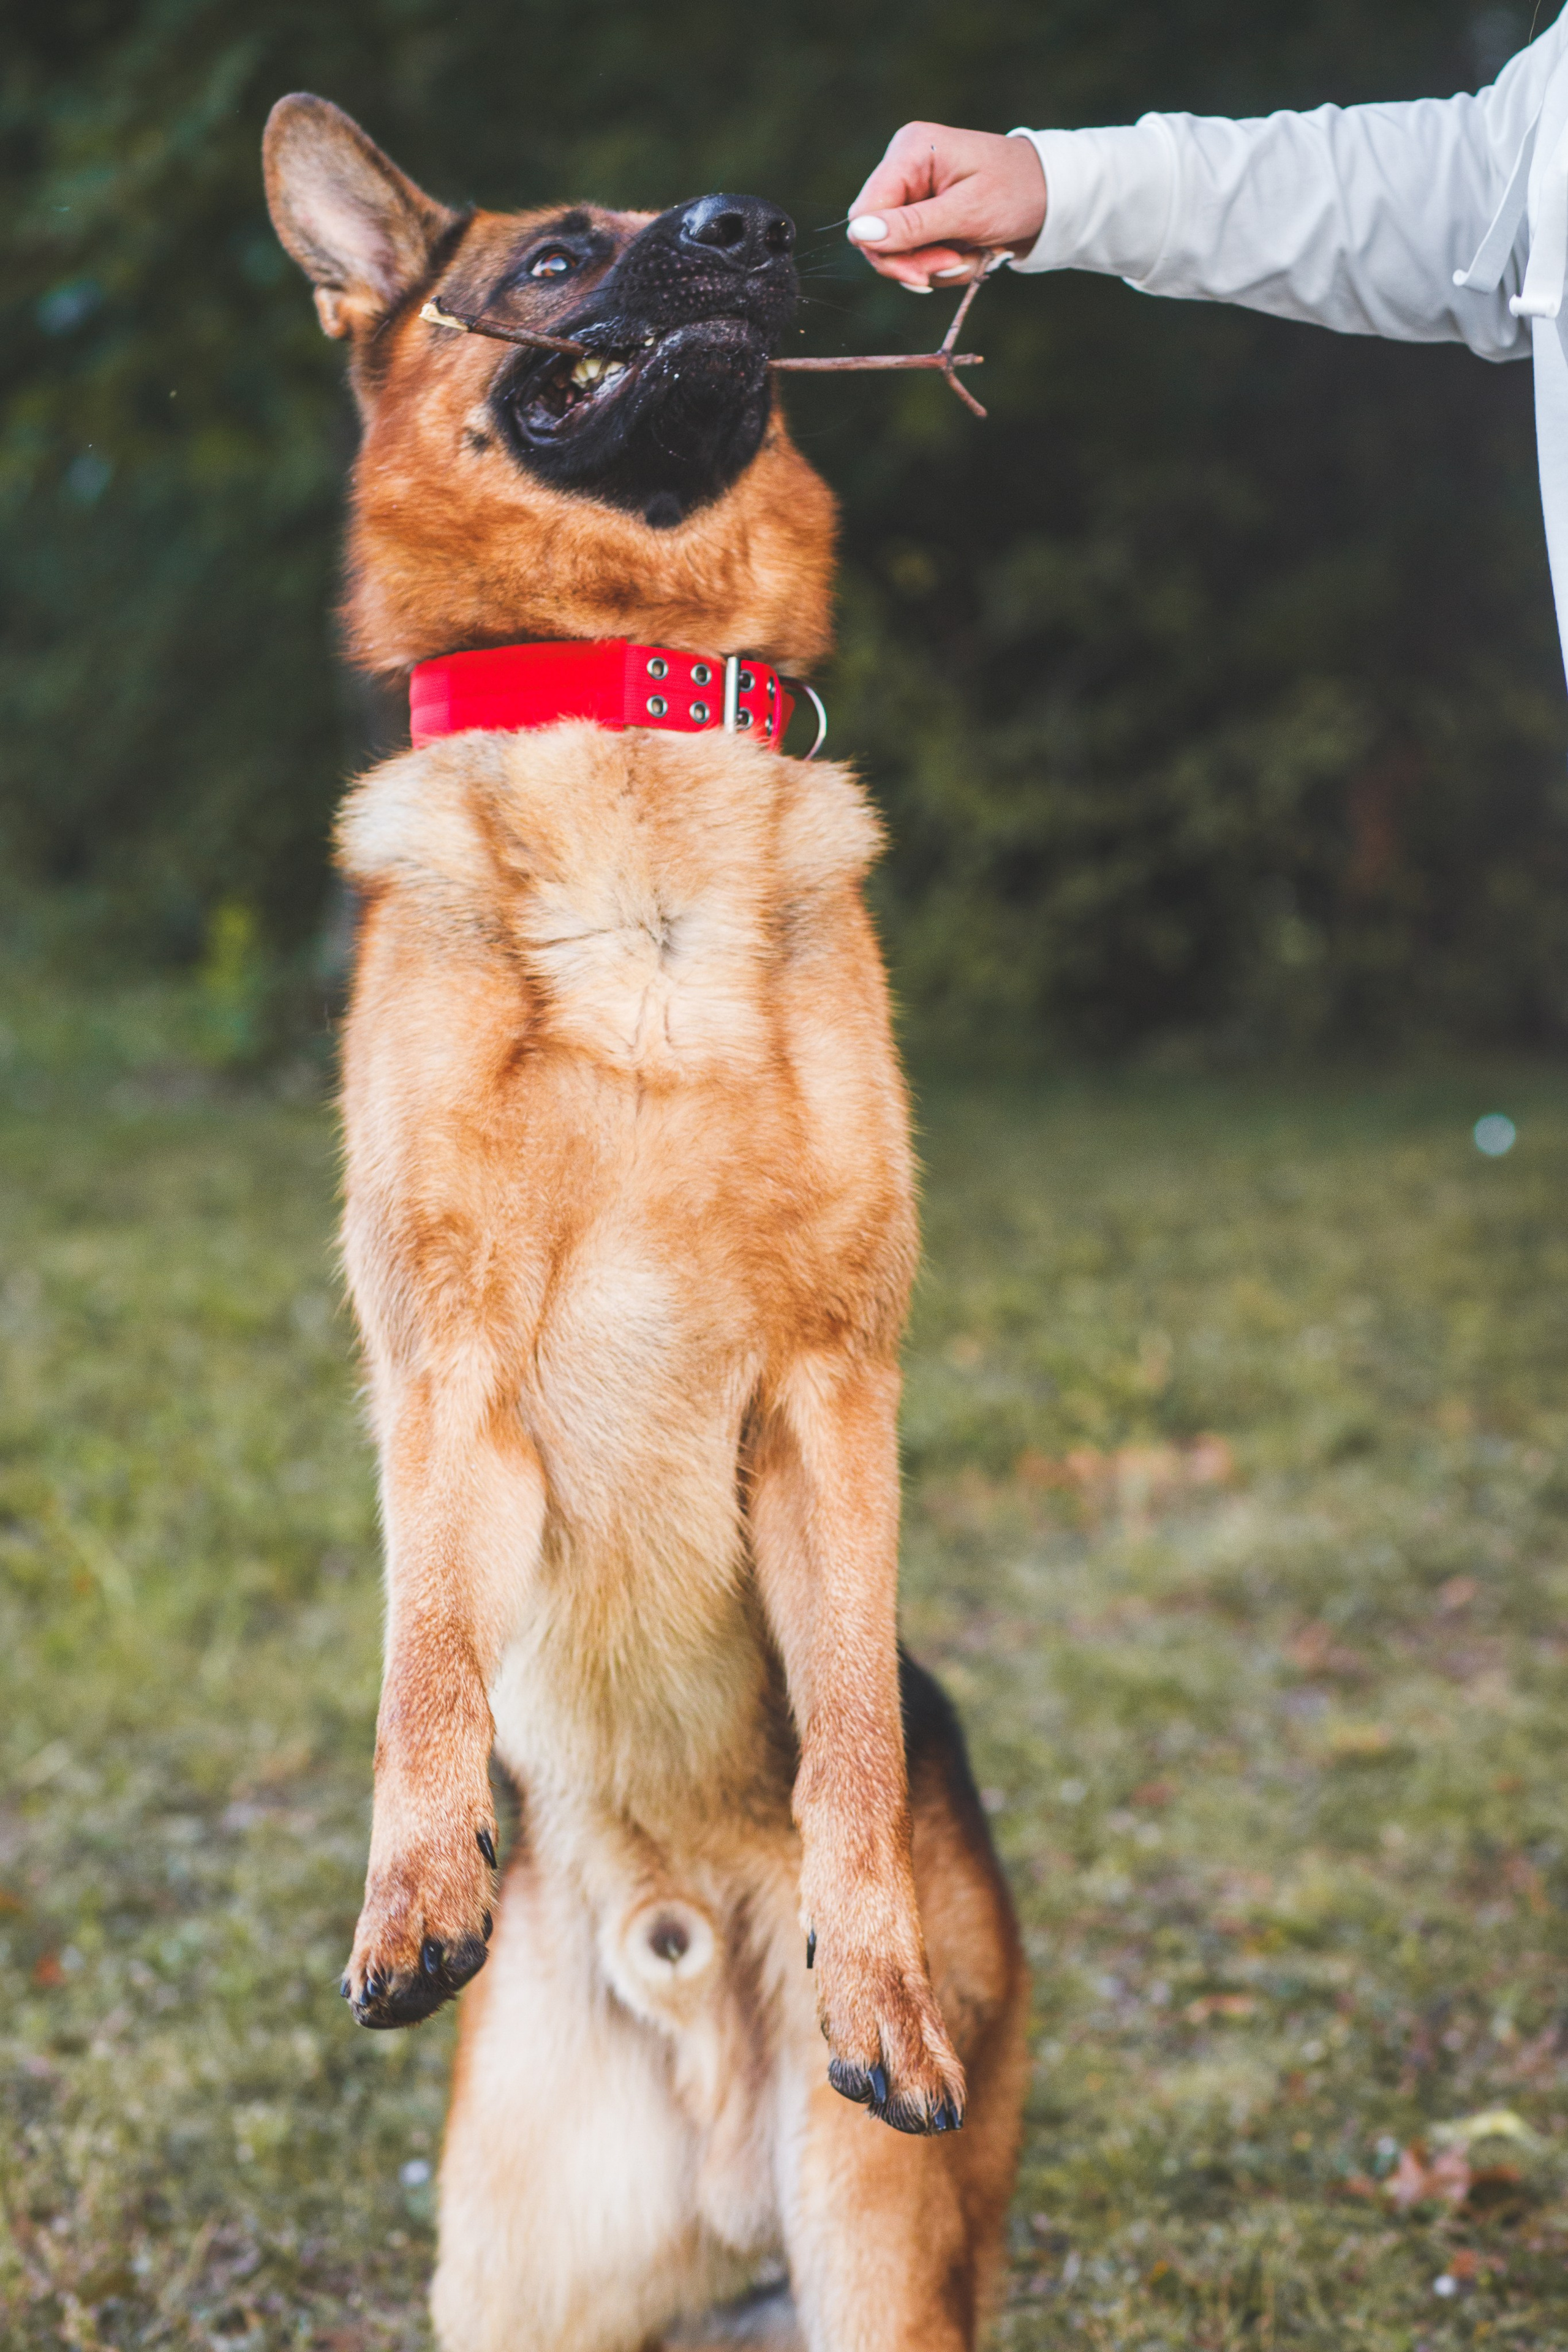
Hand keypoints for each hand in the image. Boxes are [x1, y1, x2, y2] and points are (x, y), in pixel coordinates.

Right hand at [847, 123, 1045, 291]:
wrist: (1051, 195)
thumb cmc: (1017, 191)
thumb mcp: (967, 212)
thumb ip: (911, 226)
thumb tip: (858, 234)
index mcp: (909, 152)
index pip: (865, 212)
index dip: (885, 250)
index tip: (922, 275)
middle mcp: (904, 166)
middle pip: (877, 236)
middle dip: (915, 261)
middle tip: (956, 263)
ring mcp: (913, 190)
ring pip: (898, 251)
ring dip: (934, 266)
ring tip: (969, 255)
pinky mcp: (924, 211)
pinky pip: (916, 253)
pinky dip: (942, 263)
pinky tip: (968, 251)